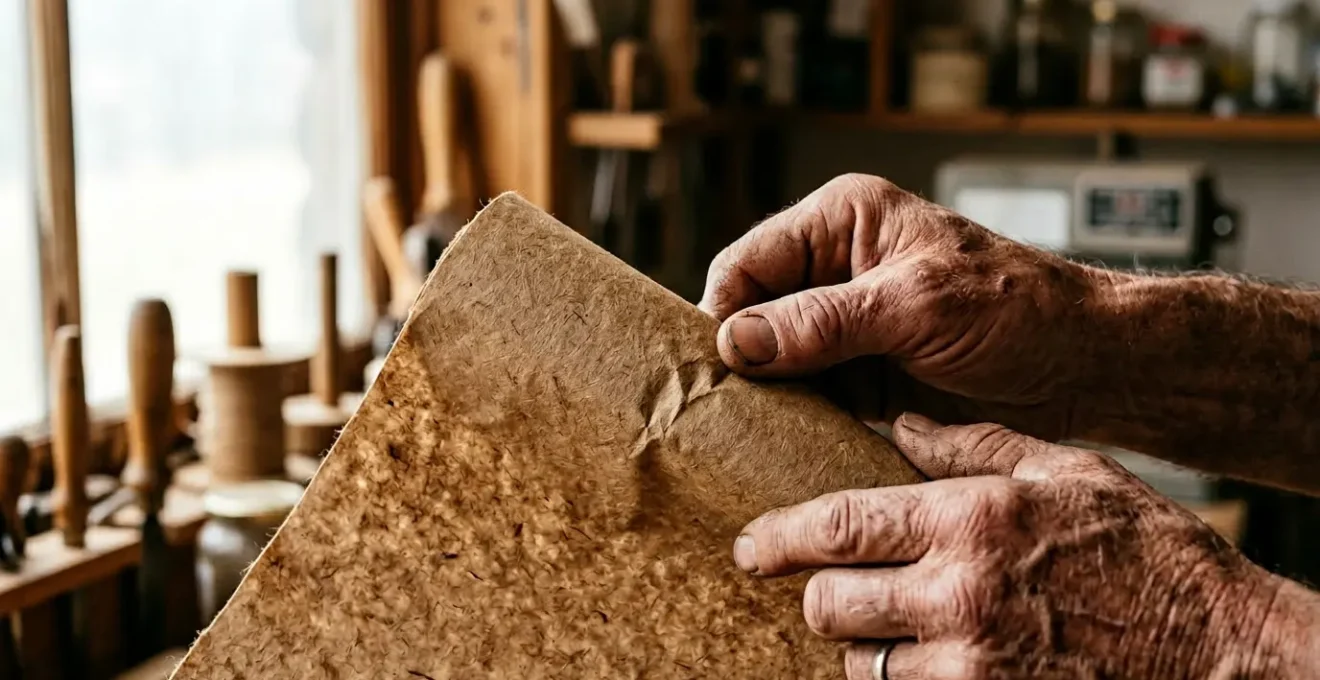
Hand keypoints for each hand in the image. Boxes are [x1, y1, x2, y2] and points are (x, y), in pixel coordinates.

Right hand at [699, 174, 1106, 438]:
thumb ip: (825, 321)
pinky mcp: (861, 373)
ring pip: (771, 360)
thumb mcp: (918, 306)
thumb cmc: (1020, 309)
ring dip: (763, 397)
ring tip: (744, 438)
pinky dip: (793, 421)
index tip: (713, 371)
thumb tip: (736, 340)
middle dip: (737, 360)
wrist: (1086, 366)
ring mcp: (846, 324)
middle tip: (716, 414)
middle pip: (750, 312)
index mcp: (842, 220)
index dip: (721, 314)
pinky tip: (782, 448)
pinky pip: (805, 396)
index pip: (746, 263)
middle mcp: (834, 267)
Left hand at [732, 414, 1303, 678]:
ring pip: (860, 663)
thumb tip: (900, 422)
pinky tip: (932, 664)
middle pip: (831, 602)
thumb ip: (973, 447)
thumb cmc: (1148, 554)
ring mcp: (969, 666)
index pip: (839, 525)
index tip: (752, 546)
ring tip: (897, 628)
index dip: (780, 537)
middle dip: (823, 595)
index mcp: (971, 519)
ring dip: (866, 647)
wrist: (1220, 650)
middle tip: (832, 587)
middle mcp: (959, 594)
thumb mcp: (1066, 472)